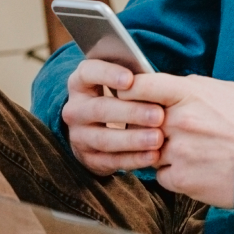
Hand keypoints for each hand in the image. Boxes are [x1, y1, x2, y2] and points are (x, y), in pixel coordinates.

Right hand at [62, 60, 166, 175]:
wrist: (99, 128)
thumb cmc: (119, 96)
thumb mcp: (121, 82)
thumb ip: (133, 78)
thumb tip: (152, 80)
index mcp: (80, 82)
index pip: (88, 73)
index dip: (108, 75)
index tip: (130, 80)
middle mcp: (75, 109)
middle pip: (99, 109)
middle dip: (131, 112)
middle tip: (159, 115)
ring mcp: (78, 135)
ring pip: (104, 139)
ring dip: (133, 139)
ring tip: (158, 138)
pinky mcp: (88, 158)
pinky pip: (110, 161)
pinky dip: (133, 159)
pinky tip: (153, 155)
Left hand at [127, 73, 233, 209]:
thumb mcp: (221, 90)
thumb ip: (188, 87)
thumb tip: (163, 86)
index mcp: (187, 93)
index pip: (141, 86)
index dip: (128, 91)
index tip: (128, 97)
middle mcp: (178, 120)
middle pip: (137, 121)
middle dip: (143, 126)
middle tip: (157, 130)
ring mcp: (177, 151)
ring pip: (147, 149)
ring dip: (159, 152)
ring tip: (186, 151)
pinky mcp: (180, 178)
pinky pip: (160, 175)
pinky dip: (172, 173)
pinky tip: (193, 168)